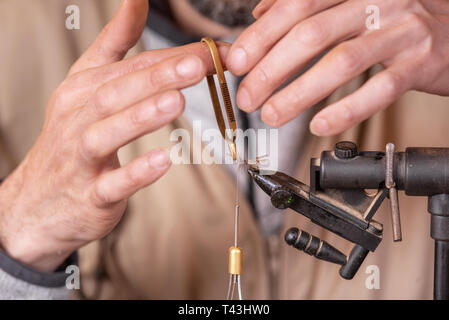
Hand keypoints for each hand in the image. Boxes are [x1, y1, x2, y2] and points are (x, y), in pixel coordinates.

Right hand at [0, 0, 228, 271]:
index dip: (173, 57)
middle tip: (198, 65)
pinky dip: (136, 173)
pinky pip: (111, 185)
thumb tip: (137, 0)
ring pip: (106, 134)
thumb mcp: (85, 86)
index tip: (213, 51)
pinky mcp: (90, 195)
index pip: (132, 67)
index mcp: (82, 90)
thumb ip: (115, 46)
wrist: (38, 202)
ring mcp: (81, 159)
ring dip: (141, 117)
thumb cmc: (72, 138)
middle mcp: (77, 119)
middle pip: (117, 92)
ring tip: (177, 102)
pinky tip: (162, 161)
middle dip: (158, 77)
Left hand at [227, 0, 448, 135]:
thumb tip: (260, 14)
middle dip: (271, 69)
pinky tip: (320, 125)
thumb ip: (307, 8)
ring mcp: (401, 30)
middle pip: (312, 33)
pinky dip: (346, 109)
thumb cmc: (393, 21)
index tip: (236, 63)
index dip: (261, 36)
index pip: (296, 6)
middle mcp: (377, 0)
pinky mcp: (421, 62)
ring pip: (341, 61)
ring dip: (299, 93)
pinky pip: (380, 88)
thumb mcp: (350, 4)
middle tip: (247, 96)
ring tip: (272, 115)